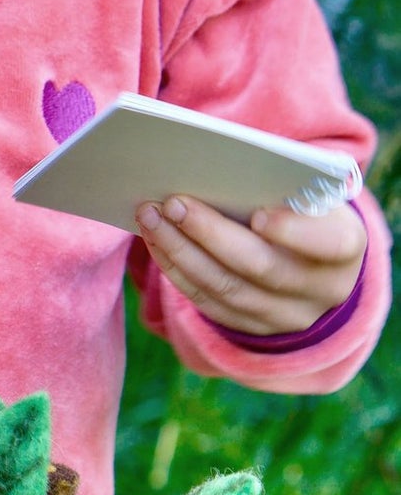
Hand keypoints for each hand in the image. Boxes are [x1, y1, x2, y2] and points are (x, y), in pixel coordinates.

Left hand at [135, 196, 365, 335]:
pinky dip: (175, 269)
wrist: (312, 265)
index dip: (294, 232)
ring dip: (180, 250)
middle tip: (173, 203)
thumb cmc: (304, 213)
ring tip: (150, 216)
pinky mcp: (250, 327)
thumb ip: (282, 185)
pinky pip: (206, 301)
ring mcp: (285, 316)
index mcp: (345, 248)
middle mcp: (321, 289)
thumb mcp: (311, 198)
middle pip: (260, 266)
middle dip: (210, 233)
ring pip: (224, 287)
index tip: (257, 213)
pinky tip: (155, 241)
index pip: (328, 244)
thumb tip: (226, 167)